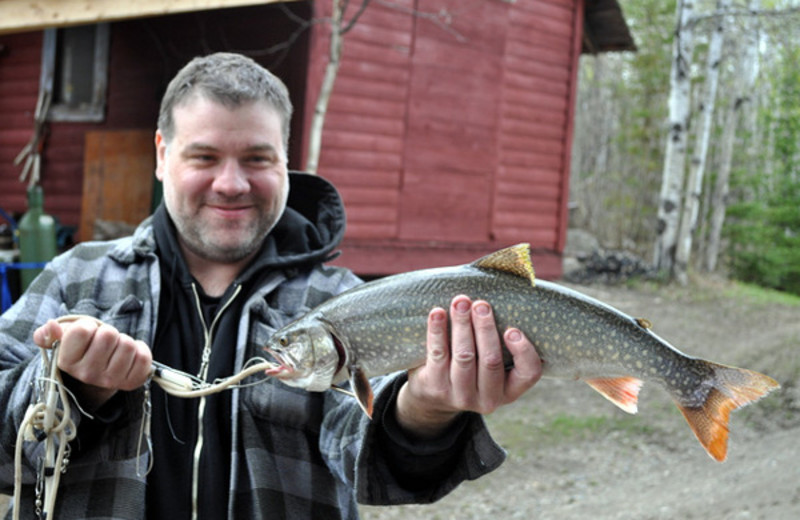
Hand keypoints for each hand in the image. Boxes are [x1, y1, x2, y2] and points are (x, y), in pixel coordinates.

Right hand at [33, 317, 152, 409]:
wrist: (98, 370)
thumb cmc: (82, 349)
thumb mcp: (62, 339)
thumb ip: (49, 333)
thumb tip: (52, 326)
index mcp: (67, 362)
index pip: (83, 330)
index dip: (88, 325)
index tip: (87, 334)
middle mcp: (87, 374)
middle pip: (109, 335)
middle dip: (108, 332)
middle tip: (104, 341)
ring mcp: (110, 381)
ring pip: (128, 345)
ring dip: (124, 341)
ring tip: (115, 349)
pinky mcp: (131, 382)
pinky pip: (144, 358)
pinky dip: (140, 350)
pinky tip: (130, 355)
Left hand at [395, 295, 541, 437]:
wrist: (434, 396)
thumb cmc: (473, 369)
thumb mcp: (492, 366)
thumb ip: (503, 343)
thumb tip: (509, 295)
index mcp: (510, 391)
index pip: (529, 374)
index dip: (523, 351)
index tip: (513, 329)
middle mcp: (488, 399)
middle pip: (490, 360)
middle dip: (485, 328)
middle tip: (481, 304)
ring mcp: (460, 396)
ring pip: (464, 356)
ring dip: (462, 324)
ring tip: (461, 302)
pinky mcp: (436, 388)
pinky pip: (438, 354)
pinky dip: (437, 331)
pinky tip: (437, 312)